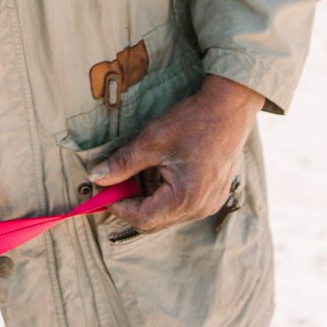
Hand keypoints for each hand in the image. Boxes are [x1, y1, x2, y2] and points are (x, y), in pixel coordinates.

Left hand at [88, 74, 262, 234]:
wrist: (230, 107)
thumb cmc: (193, 121)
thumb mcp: (151, 140)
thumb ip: (123, 163)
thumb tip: (97, 177)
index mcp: (186, 199)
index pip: (143, 219)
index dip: (118, 206)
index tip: (103, 192)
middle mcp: (200, 208)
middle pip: (155, 219)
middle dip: (132, 201)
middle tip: (115, 180)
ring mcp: (209, 202)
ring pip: (167, 211)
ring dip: (148, 195)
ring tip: (140, 166)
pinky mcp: (213, 193)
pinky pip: (181, 202)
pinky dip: (164, 190)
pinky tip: (159, 167)